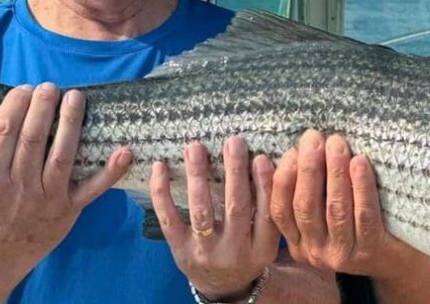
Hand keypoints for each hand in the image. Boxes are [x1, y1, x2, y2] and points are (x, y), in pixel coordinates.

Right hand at [0, 83, 130, 271]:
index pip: (3, 134)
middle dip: (43, 108)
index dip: (15, 107)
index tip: (24, 89)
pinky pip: (92, 188)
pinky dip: (111, 171)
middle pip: (33, 140)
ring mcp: (46, 200)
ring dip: (71, 124)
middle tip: (50, 86)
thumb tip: (13, 117)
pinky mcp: (69, 210)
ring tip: (76, 98)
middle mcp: (19, 189)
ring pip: (62, 156)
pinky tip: (124, 151)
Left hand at [150, 137, 278, 300]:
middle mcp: (234, 252)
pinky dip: (162, 192)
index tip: (260, 157)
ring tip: (195, 148)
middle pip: (236, 208)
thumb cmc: (246, 253)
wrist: (221, 287)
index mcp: (261, 249)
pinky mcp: (178, 248)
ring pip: (202, 211)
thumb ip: (268, 209)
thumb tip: (266, 163)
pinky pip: (169, 218)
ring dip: (198, 176)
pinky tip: (161, 167)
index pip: (266, 213)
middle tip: (233, 142)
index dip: (264, 184)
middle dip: (234, 172)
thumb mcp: (265, 240)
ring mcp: (204, 251)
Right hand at [270, 130, 424, 280]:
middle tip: (313, 138)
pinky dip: (361, 186)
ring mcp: (343, 254)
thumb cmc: (360, 226)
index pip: (280, 210)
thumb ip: (309, 191)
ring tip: (337, 144)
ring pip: (335, 209)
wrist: (400, 260)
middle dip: (308, 168)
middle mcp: (316, 252)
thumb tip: (287, 152)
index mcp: (299, 242)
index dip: (282, 179)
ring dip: (334, 172)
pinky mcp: (371, 250)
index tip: (290, 151)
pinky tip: (360, 162)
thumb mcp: (327, 212)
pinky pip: (364, 214)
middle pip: (305, 206)